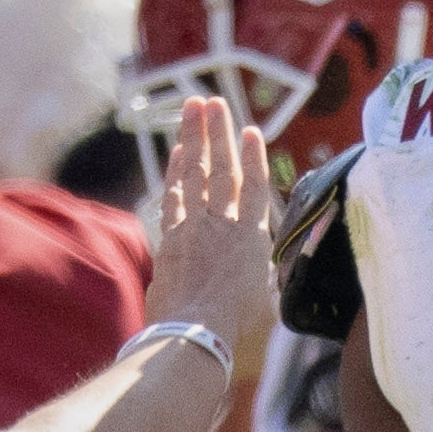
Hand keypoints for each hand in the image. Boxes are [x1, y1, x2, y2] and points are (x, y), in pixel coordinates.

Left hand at [145, 95, 282, 374]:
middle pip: (222, 169)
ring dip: (194, 137)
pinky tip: (178, 151)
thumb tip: (253, 275)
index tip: (250, 130)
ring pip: (196, 172)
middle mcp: (225, 225)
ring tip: (193, 108)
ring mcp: (195, 226)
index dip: (252, 157)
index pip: (253, 188)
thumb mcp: (260, 298)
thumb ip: (255, 275)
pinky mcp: (171, 235)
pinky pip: (175, 193)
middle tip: (214, 101)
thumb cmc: (234, 326)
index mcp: (254, 240)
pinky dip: (176, 169)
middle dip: (218, 132)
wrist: (196, 330)